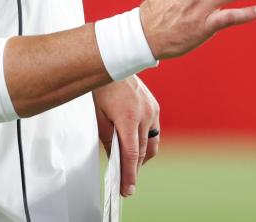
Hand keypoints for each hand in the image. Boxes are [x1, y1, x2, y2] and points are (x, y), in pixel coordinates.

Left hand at [92, 76, 159, 196]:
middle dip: (133, 170)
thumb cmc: (105, 90)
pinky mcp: (155, 109)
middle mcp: (144, 116)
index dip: (129, 174)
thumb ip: (108, 138)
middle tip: (126, 184)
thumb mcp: (100, 116)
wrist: (117, 65)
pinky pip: (154, 133)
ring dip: (141, 158)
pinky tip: (137, 147)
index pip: (130, 154)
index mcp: (128, 118)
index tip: (127, 189)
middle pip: (141, 152)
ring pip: (151, 145)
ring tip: (131, 166)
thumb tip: (114, 158)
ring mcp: (152, 112)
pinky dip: (146, 143)